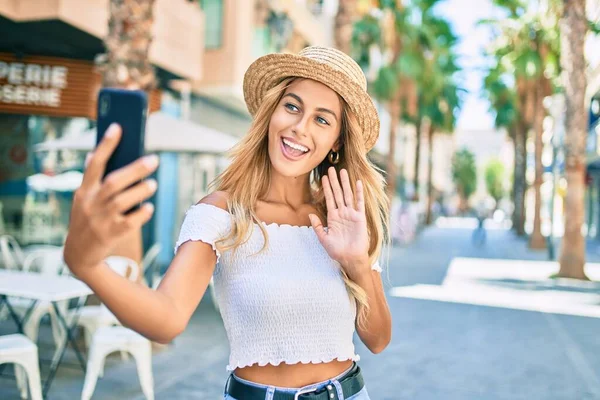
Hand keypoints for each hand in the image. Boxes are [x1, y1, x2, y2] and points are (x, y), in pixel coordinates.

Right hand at [63, 124, 158, 276]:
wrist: (79, 255)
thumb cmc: (86, 220)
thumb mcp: (81, 200)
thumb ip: (90, 181)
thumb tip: (92, 154)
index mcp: (83, 191)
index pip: (94, 163)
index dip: (106, 145)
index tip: (118, 127)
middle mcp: (90, 204)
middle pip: (113, 182)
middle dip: (134, 169)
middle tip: (153, 159)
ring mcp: (100, 220)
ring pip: (121, 201)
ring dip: (140, 191)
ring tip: (153, 184)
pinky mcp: (111, 235)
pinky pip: (130, 222)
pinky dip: (141, 213)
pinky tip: (148, 207)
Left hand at [308, 167, 369, 278]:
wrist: (350, 258)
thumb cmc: (337, 250)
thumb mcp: (323, 238)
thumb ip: (317, 226)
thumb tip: (310, 214)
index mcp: (333, 217)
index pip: (329, 199)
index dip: (326, 188)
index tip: (323, 177)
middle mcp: (342, 213)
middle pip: (338, 193)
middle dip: (334, 181)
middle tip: (331, 169)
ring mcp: (351, 214)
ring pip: (347, 195)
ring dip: (345, 183)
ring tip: (343, 171)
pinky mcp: (360, 217)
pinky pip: (359, 203)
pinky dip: (359, 193)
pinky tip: (357, 183)